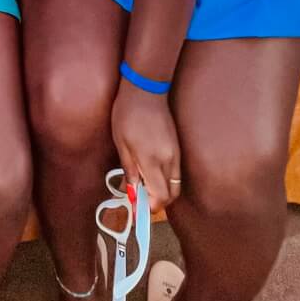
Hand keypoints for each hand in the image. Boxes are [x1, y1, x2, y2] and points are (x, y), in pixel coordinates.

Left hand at [111, 84, 180, 214]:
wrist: (146, 90)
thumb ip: (129, 170)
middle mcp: (169, 160)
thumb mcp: (121, 143)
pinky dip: (166, 180)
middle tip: (140, 200)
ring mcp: (176, 153)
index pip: (159, 197)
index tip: (136, 210)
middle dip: (157, 203)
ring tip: (144, 186)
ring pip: (175, 184)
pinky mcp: (178, 147)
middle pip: (171, 195)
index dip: (149, 208)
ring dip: (162, 191)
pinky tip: (151, 173)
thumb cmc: (128, 113)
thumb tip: (132, 192)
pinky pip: (176, 172)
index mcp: (152, 160)